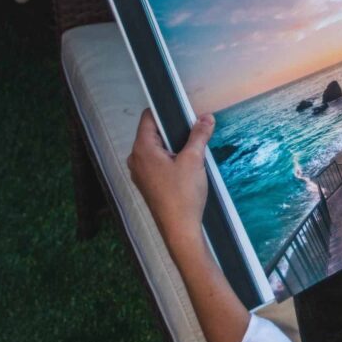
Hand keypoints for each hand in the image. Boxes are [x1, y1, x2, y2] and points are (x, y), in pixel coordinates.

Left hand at [128, 110, 213, 248]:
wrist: (180, 229)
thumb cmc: (183, 196)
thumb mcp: (194, 160)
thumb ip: (199, 135)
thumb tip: (206, 118)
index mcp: (142, 149)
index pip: (149, 117)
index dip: (166, 112)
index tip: (183, 113)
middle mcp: (136, 160)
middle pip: (154, 134)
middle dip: (173, 132)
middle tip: (192, 138)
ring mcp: (140, 174)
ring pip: (157, 150)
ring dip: (174, 149)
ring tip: (191, 157)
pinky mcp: (148, 185)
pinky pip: (157, 165)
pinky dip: (170, 163)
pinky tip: (186, 172)